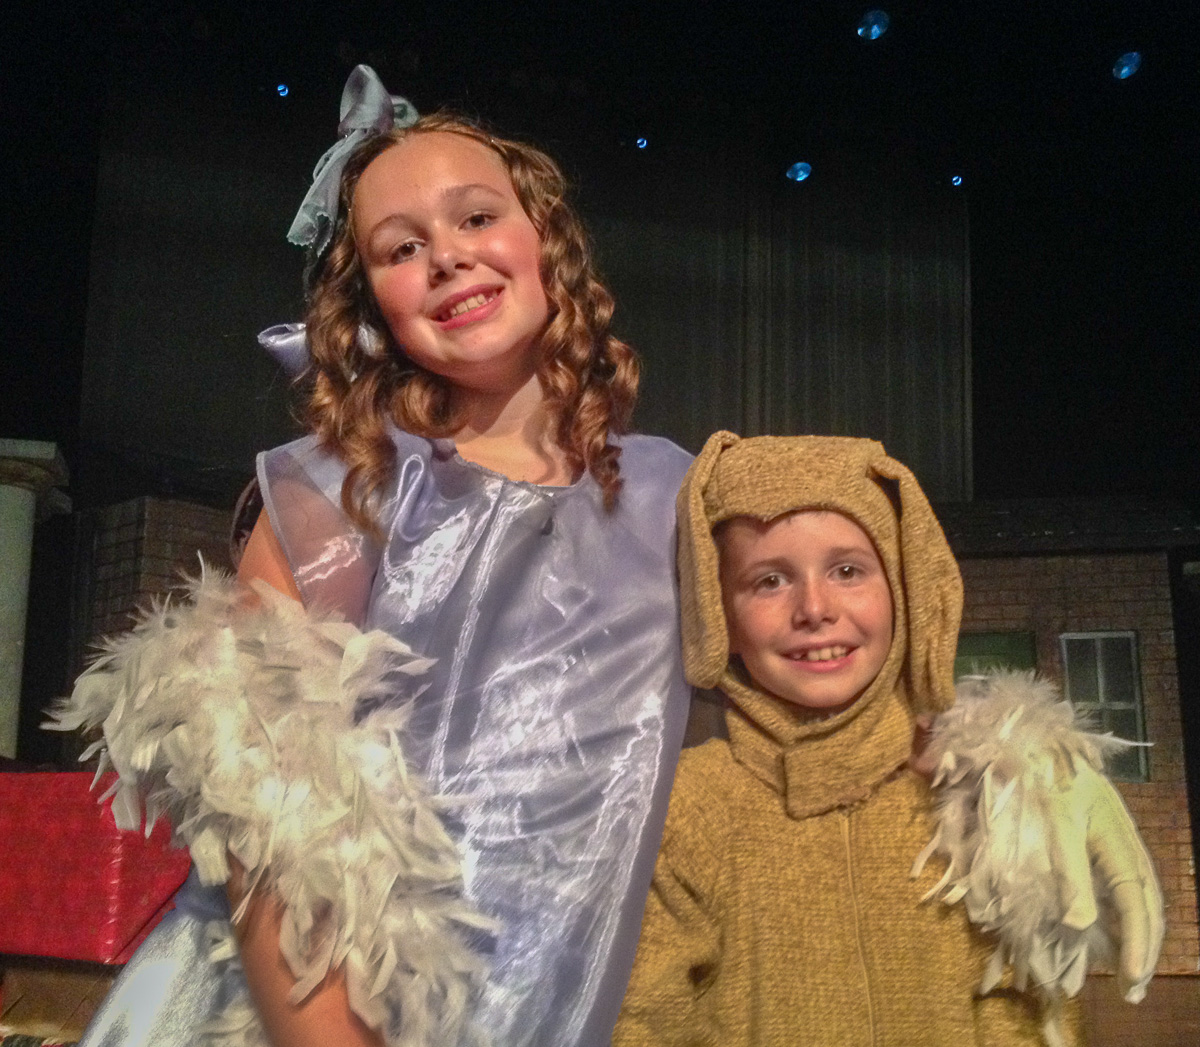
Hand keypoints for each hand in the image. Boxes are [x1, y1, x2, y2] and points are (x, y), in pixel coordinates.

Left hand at [1052, 760, 1163, 1001]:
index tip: (1130, 980)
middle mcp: (1126, 844)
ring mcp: (1118, 841)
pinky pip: (1126, 883)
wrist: (1038, 740)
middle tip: (1133, 990)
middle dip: (1144, 949)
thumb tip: (1080, 924)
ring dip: (1138, 935)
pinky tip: (1115, 932)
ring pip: (1141, 896)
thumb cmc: (1043, 779)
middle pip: (1147, 905)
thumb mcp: (1054, 823)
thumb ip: (1069, 872)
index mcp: (1118, 843)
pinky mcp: (1105, 838)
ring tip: (1130, 971)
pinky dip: (1127, 914)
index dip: (1136, 944)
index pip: (1135, 904)